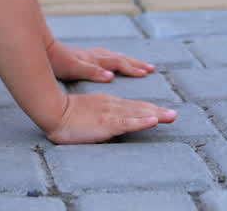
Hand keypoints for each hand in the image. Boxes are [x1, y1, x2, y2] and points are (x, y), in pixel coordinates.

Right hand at [45, 93, 177, 143]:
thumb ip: (97, 116)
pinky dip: (142, 122)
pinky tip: (154, 121)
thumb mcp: (86, 113)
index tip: (161, 113)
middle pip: (140, 108)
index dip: (148, 109)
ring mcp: (110, 114)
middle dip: (158, 111)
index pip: (132, 106)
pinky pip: (128, 123)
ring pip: (138, 114)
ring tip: (171, 116)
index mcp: (107, 103)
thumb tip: (105, 124)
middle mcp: (112, 105)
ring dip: (156, 115)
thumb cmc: (64, 115)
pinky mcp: (106, 123)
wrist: (52, 111)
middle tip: (174, 115)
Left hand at [47, 42, 155, 81]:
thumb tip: (111, 76)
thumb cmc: (59, 62)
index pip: (119, 63)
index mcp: (96, 60)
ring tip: (140, 65)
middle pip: (120, 58)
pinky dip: (116, 59)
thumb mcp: (75, 69)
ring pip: (115, 56)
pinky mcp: (86, 56)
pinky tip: (115, 63)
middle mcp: (96, 55)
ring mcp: (91, 55)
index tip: (146, 73)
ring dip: (128, 60)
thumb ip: (93, 72)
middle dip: (136, 63)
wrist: (45, 52)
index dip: (132, 69)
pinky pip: (107, 57)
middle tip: (151, 68)